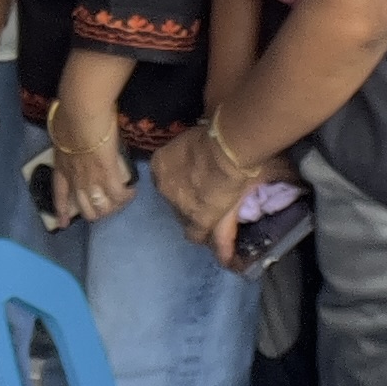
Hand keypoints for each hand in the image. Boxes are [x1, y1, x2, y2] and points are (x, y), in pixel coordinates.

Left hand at [44, 119, 136, 225]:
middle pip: (85, 208)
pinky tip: (132, 192)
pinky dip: (126, 196)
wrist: (80, 110)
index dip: (62, 211)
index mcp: (62, 167)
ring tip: (122, 200)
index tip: (62, 225)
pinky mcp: (108, 173)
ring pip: (102, 207)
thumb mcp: (61, 130)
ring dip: (113, 207)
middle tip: (106, 207)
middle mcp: (75, 178)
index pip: (60, 195)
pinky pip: (119, 193)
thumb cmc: (69, 113)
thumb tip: (66, 130)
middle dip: (96, 213)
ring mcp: (91, 178)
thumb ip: (65, 136)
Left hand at [156, 127, 257, 263]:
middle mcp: (164, 187)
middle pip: (175, 202)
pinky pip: (203, 236)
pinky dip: (218, 247)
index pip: (166, 181)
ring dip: (200, 223)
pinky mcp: (201, 219)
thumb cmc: (214, 133)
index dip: (181, 184)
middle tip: (208, 200)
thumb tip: (204, 128)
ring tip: (215, 227)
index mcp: (160, 165)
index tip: (194, 182)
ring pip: (189, 220)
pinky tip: (226, 257)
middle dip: (189, 202)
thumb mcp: (191, 136)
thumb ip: (190, 144)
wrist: (226, 145)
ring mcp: (181, 206)